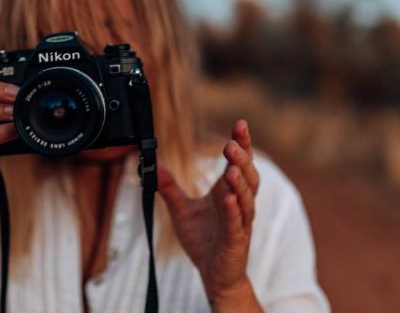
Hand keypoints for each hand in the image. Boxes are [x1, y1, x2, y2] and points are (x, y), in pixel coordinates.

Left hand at [158, 119, 260, 309]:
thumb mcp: (181, 210)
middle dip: (242, 158)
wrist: (213, 274)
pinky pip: (236, 223)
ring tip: (232, 166)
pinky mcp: (235, 240)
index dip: (241, 144)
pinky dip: (233, 209)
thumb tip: (153, 166)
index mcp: (228, 192)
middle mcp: (238, 203)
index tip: (240, 124)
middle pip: (247, 176)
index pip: (238, 163)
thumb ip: (170, 187)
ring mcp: (240, 222)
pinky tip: (228, 198)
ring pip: (246, 198)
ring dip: (240, 181)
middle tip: (232, 142)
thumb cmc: (203, 240)